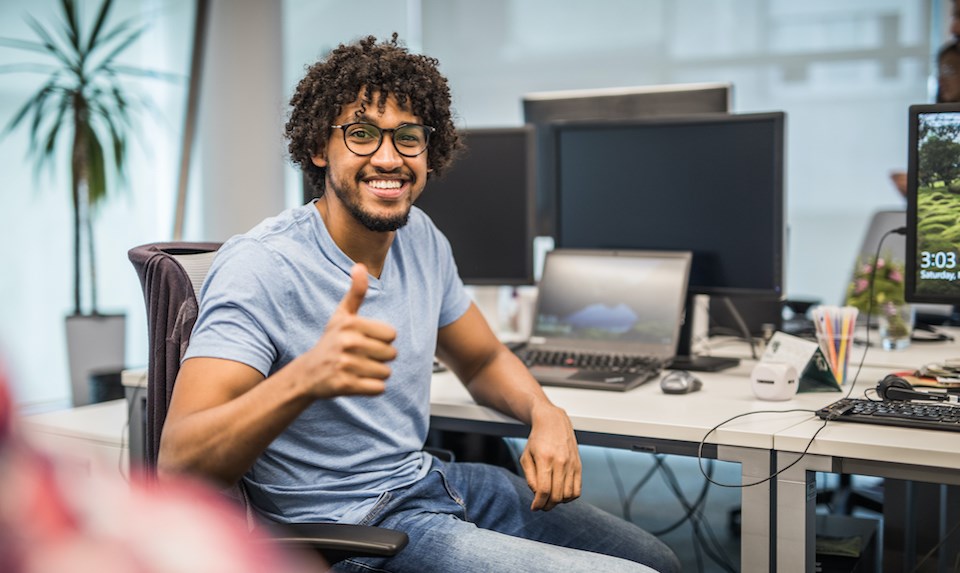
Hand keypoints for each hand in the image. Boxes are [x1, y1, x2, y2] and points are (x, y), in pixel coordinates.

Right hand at [294, 263, 396, 398]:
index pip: (392, 335)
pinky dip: (372, 388)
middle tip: (360, 357)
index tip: (365, 341)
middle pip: (391, 354)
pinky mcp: (345, 385)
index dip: (382, 340)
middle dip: (380, 358)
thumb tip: (360, 266)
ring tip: (357, 369)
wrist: (307, 373)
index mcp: (351, 324)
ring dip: (376, 374)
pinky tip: (356, 382)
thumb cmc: (330, 341)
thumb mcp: (342, 315)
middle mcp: (348, 343)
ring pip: (386, 373)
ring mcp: (346, 365)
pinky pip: (378, 389)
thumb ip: (356, 292)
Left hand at [519, 405, 581, 510]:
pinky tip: (561, 494)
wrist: (553, 422)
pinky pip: (577, 489)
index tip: (534, 507)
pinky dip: (569, 497)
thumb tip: (537, 495)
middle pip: (557, 495)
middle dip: (547, 505)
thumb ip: (530, 477)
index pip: (544, 490)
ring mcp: (572, 464)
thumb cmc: (537, 439)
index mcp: (545, 459)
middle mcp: (560, 462)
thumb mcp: (526, 456)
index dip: (538, 503)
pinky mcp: (579, 465)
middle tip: (541, 505)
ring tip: (550, 498)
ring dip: (558, 502)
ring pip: (568, 495)